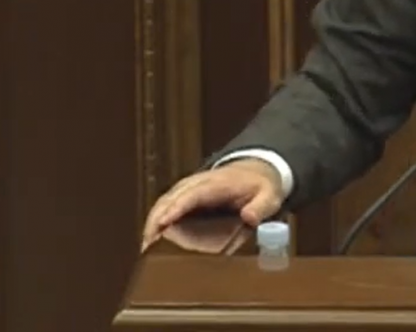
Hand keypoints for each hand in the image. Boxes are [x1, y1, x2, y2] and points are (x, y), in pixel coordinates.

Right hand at [140, 159, 284, 250]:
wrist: (257, 169)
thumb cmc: (261, 187)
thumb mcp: (269, 196)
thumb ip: (261, 207)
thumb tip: (249, 217)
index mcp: (218, 184)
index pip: (192, 194)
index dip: (176, 207)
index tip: (164, 222)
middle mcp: (198, 183)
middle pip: (171, 198)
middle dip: (157, 219)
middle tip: (147, 245)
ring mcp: (189, 187)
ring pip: (164, 201)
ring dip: (153, 221)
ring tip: (145, 247)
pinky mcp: (185, 194)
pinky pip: (166, 205)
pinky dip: (156, 219)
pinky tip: (151, 238)